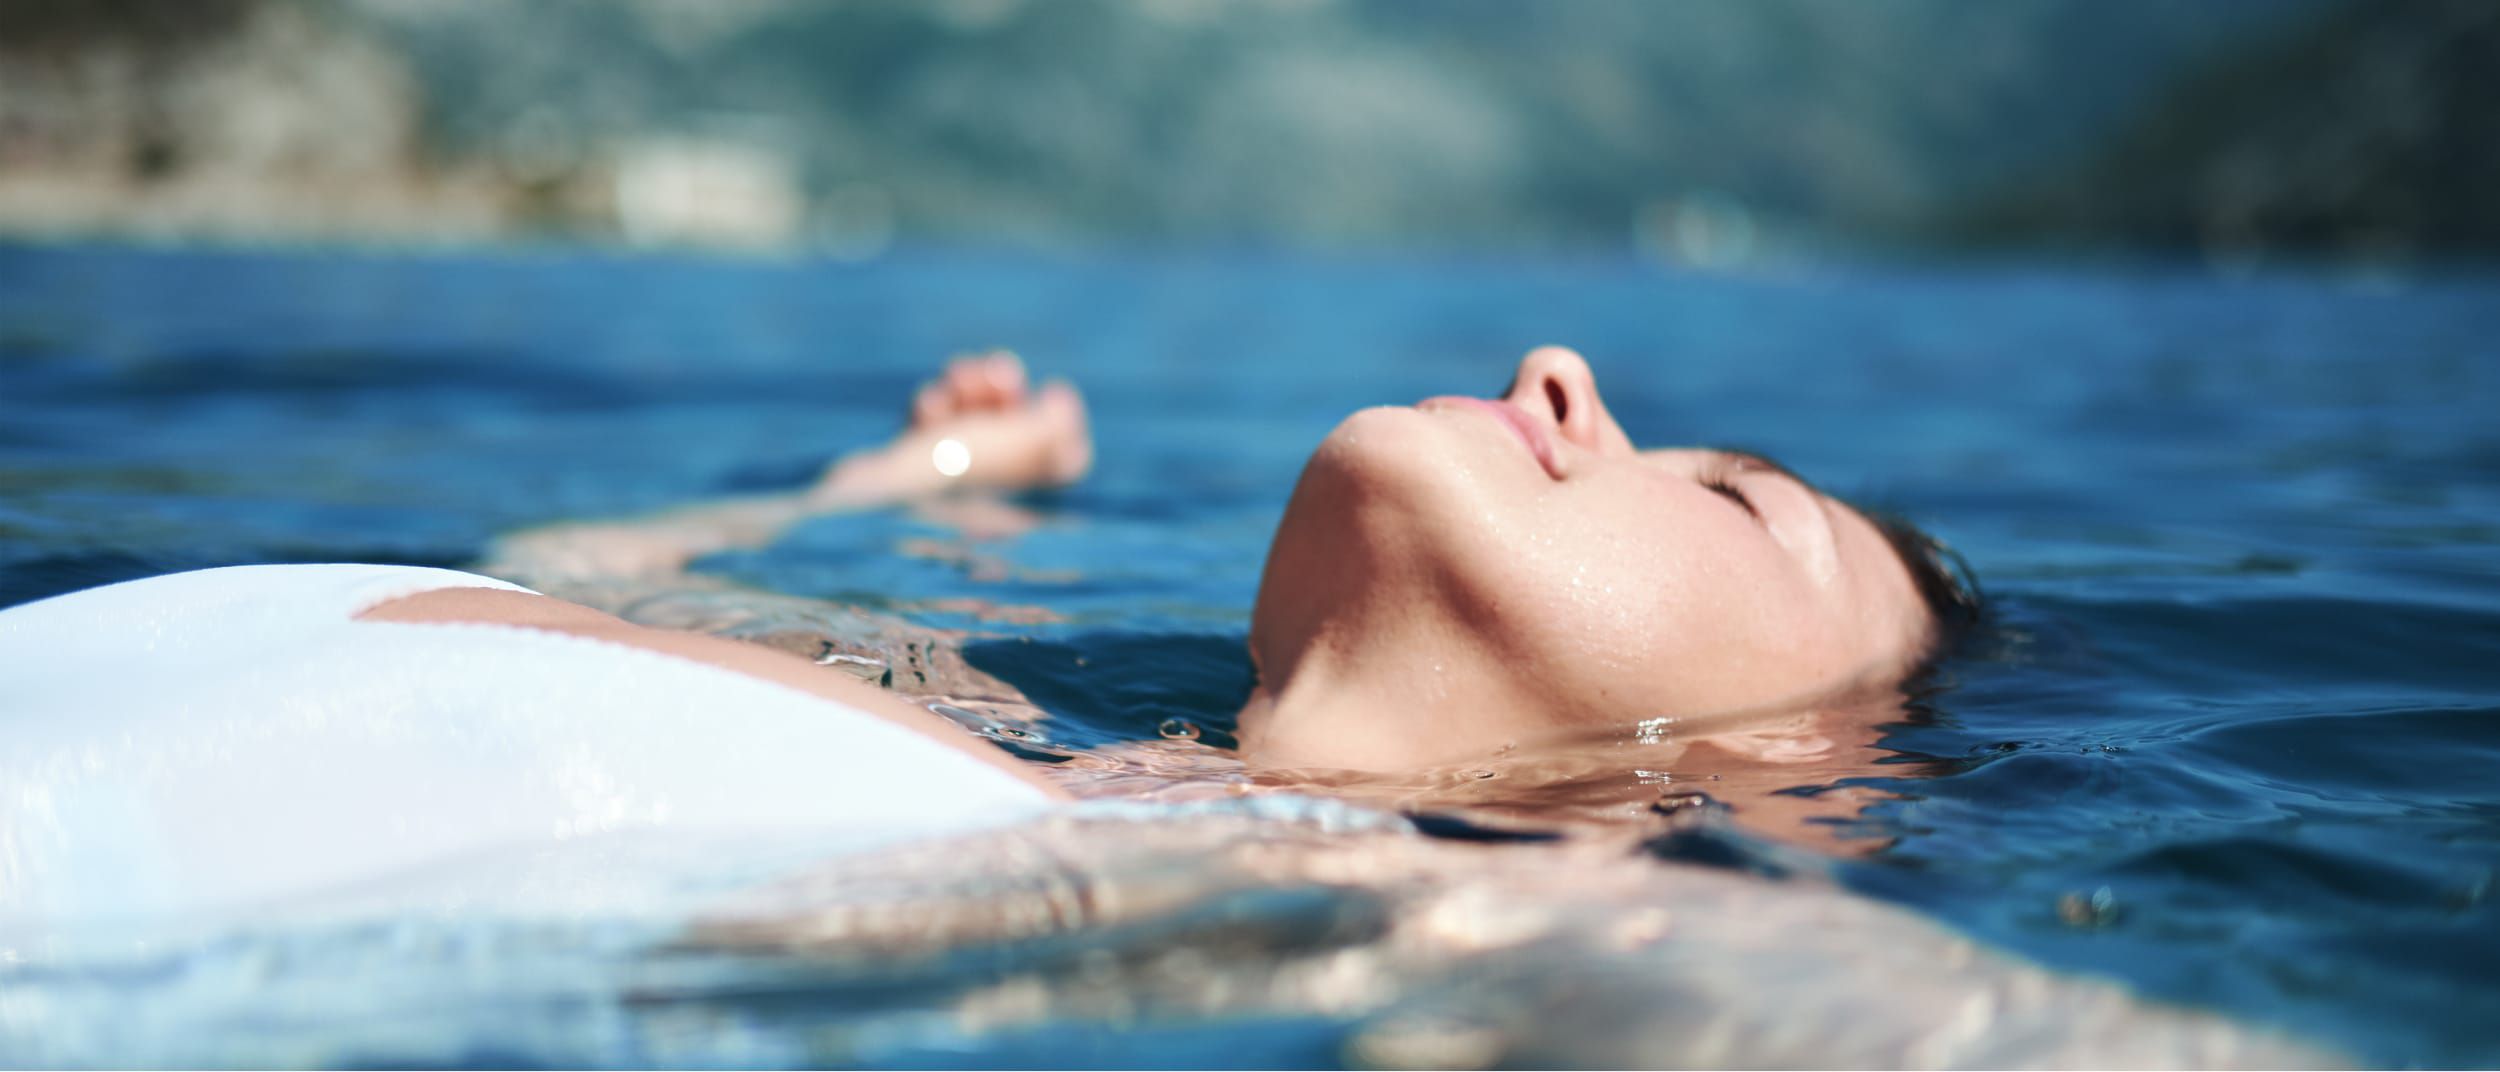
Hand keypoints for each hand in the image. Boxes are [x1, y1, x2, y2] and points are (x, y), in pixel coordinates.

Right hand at [817, 351, 1091, 501]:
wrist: (859, 510)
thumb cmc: (945, 479)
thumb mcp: (1013, 446)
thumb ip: (1050, 425)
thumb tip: (1061, 408)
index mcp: (1024, 513)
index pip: (1062, 464)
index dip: (1064, 424)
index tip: (1054, 392)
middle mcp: (990, 508)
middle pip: (1016, 437)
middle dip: (1006, 393)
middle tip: (997, 370)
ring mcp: (945, 495)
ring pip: (970, 427)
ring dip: (968, 391)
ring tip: (957, 376)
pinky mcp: (902, 480)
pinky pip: (928, 433)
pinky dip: (931, 409)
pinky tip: (927, 406)